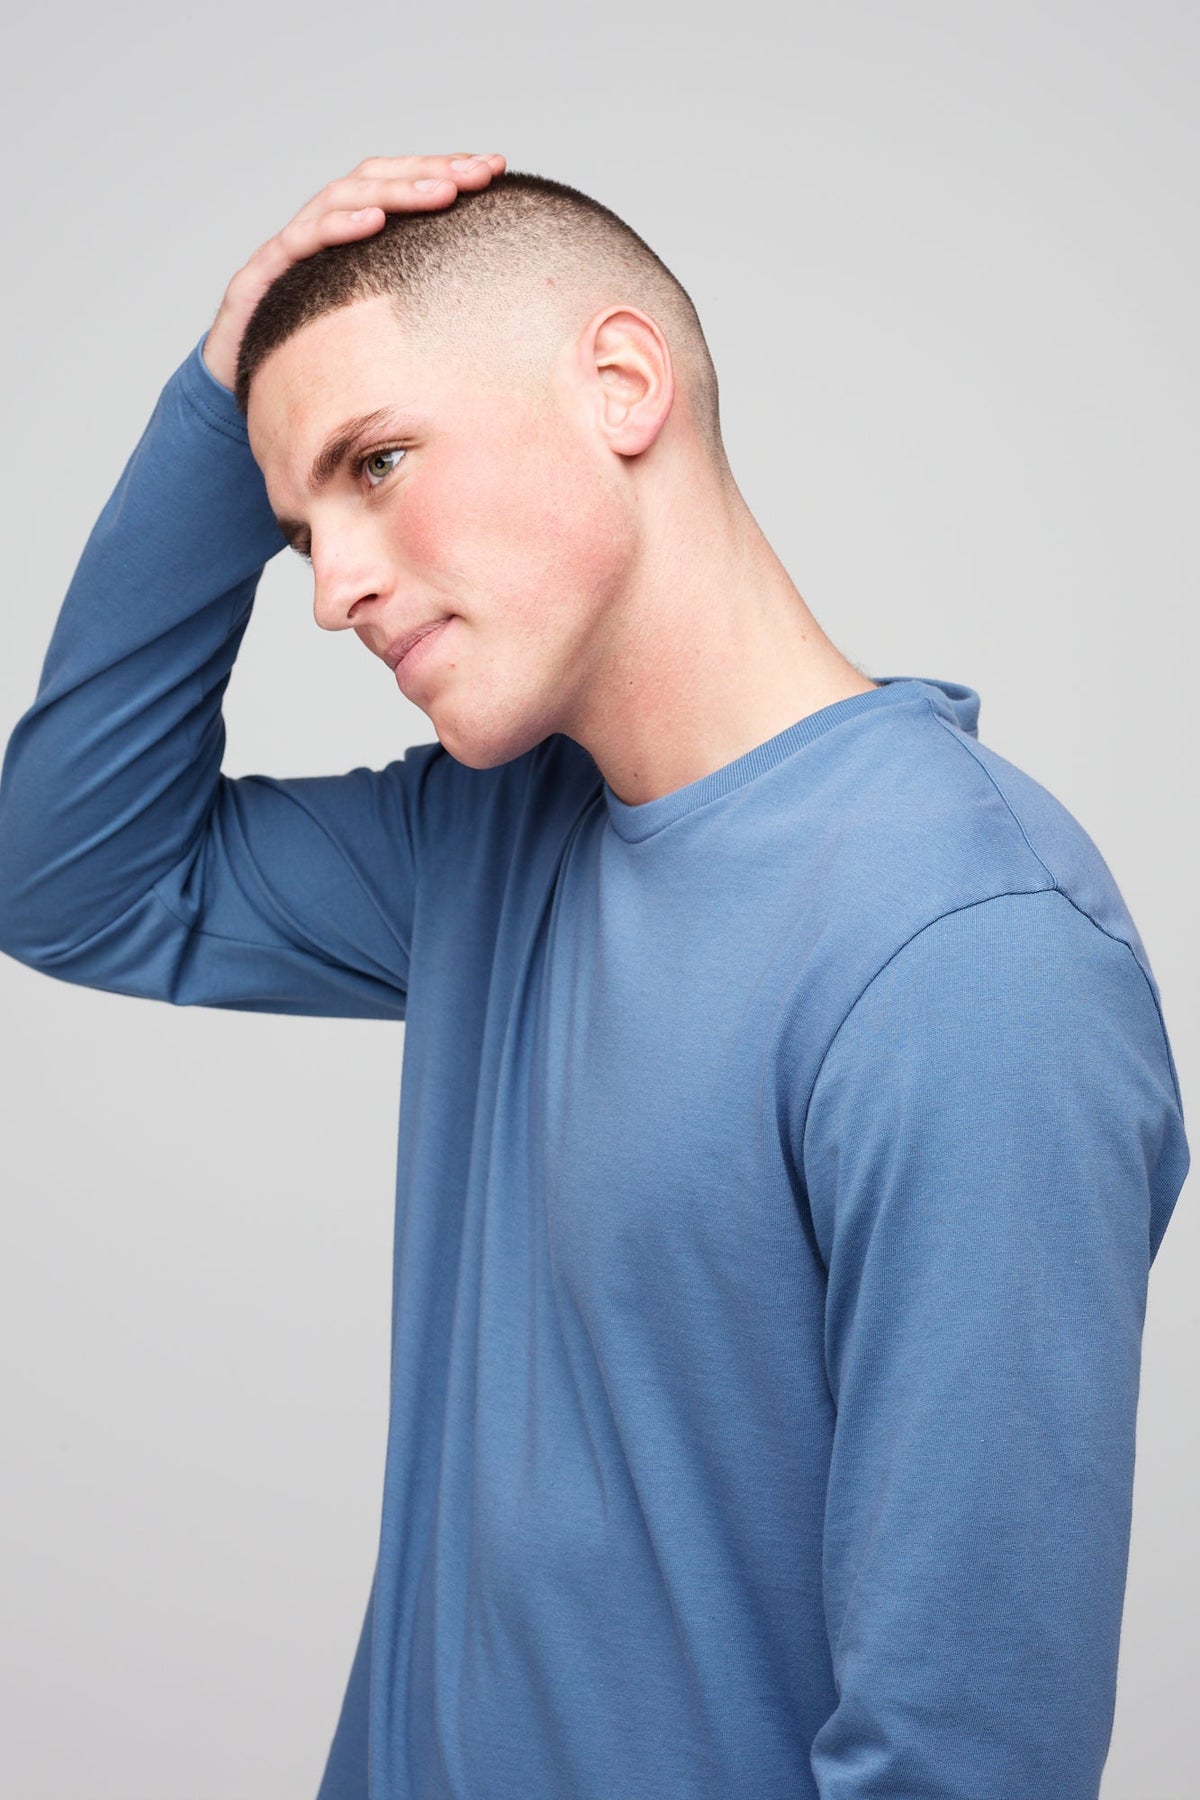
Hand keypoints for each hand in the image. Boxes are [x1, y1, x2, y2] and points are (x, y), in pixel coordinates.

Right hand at [201, 152, 506, 392]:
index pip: (398, 186)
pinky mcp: (260, 278)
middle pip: (375, 181)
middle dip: (431, 172)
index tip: (495, 169)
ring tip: (441, 192)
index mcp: (348, 238)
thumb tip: (484, 316)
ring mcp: (288, 250)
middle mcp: (318, 231)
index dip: (443, 171)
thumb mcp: (373, 335)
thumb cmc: (311, 361)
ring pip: (340, 200)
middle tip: (481, 172)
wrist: (236, 395)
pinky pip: (298, 243)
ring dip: (394, 192)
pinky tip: (372, 222)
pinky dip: (336, 228)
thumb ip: (412, 314)